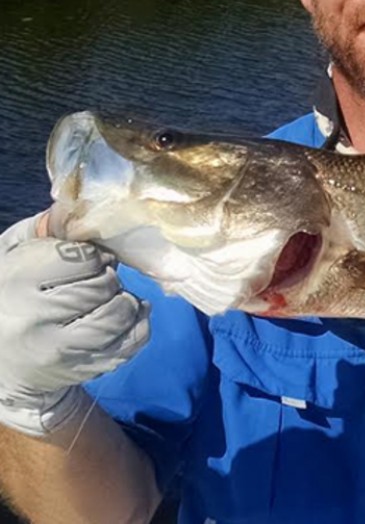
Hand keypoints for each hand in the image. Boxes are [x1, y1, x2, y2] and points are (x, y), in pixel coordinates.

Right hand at [0, 212, 149, 436]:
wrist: (2, 361)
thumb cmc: (13, 296)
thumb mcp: (16, 257)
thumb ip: (47, 231)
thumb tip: (81, 208)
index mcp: (16, 280)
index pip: (80, 257)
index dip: (92, 255)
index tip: (86, 261)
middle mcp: (35, 318)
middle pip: (102, 285)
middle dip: (108, 278)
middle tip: (98, 280)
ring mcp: (60, 349)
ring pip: (119, 314)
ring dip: (123, 301)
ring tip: (110, 298)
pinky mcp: (82, 369)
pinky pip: (131, 341)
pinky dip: (138, 323)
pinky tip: (126, 315)